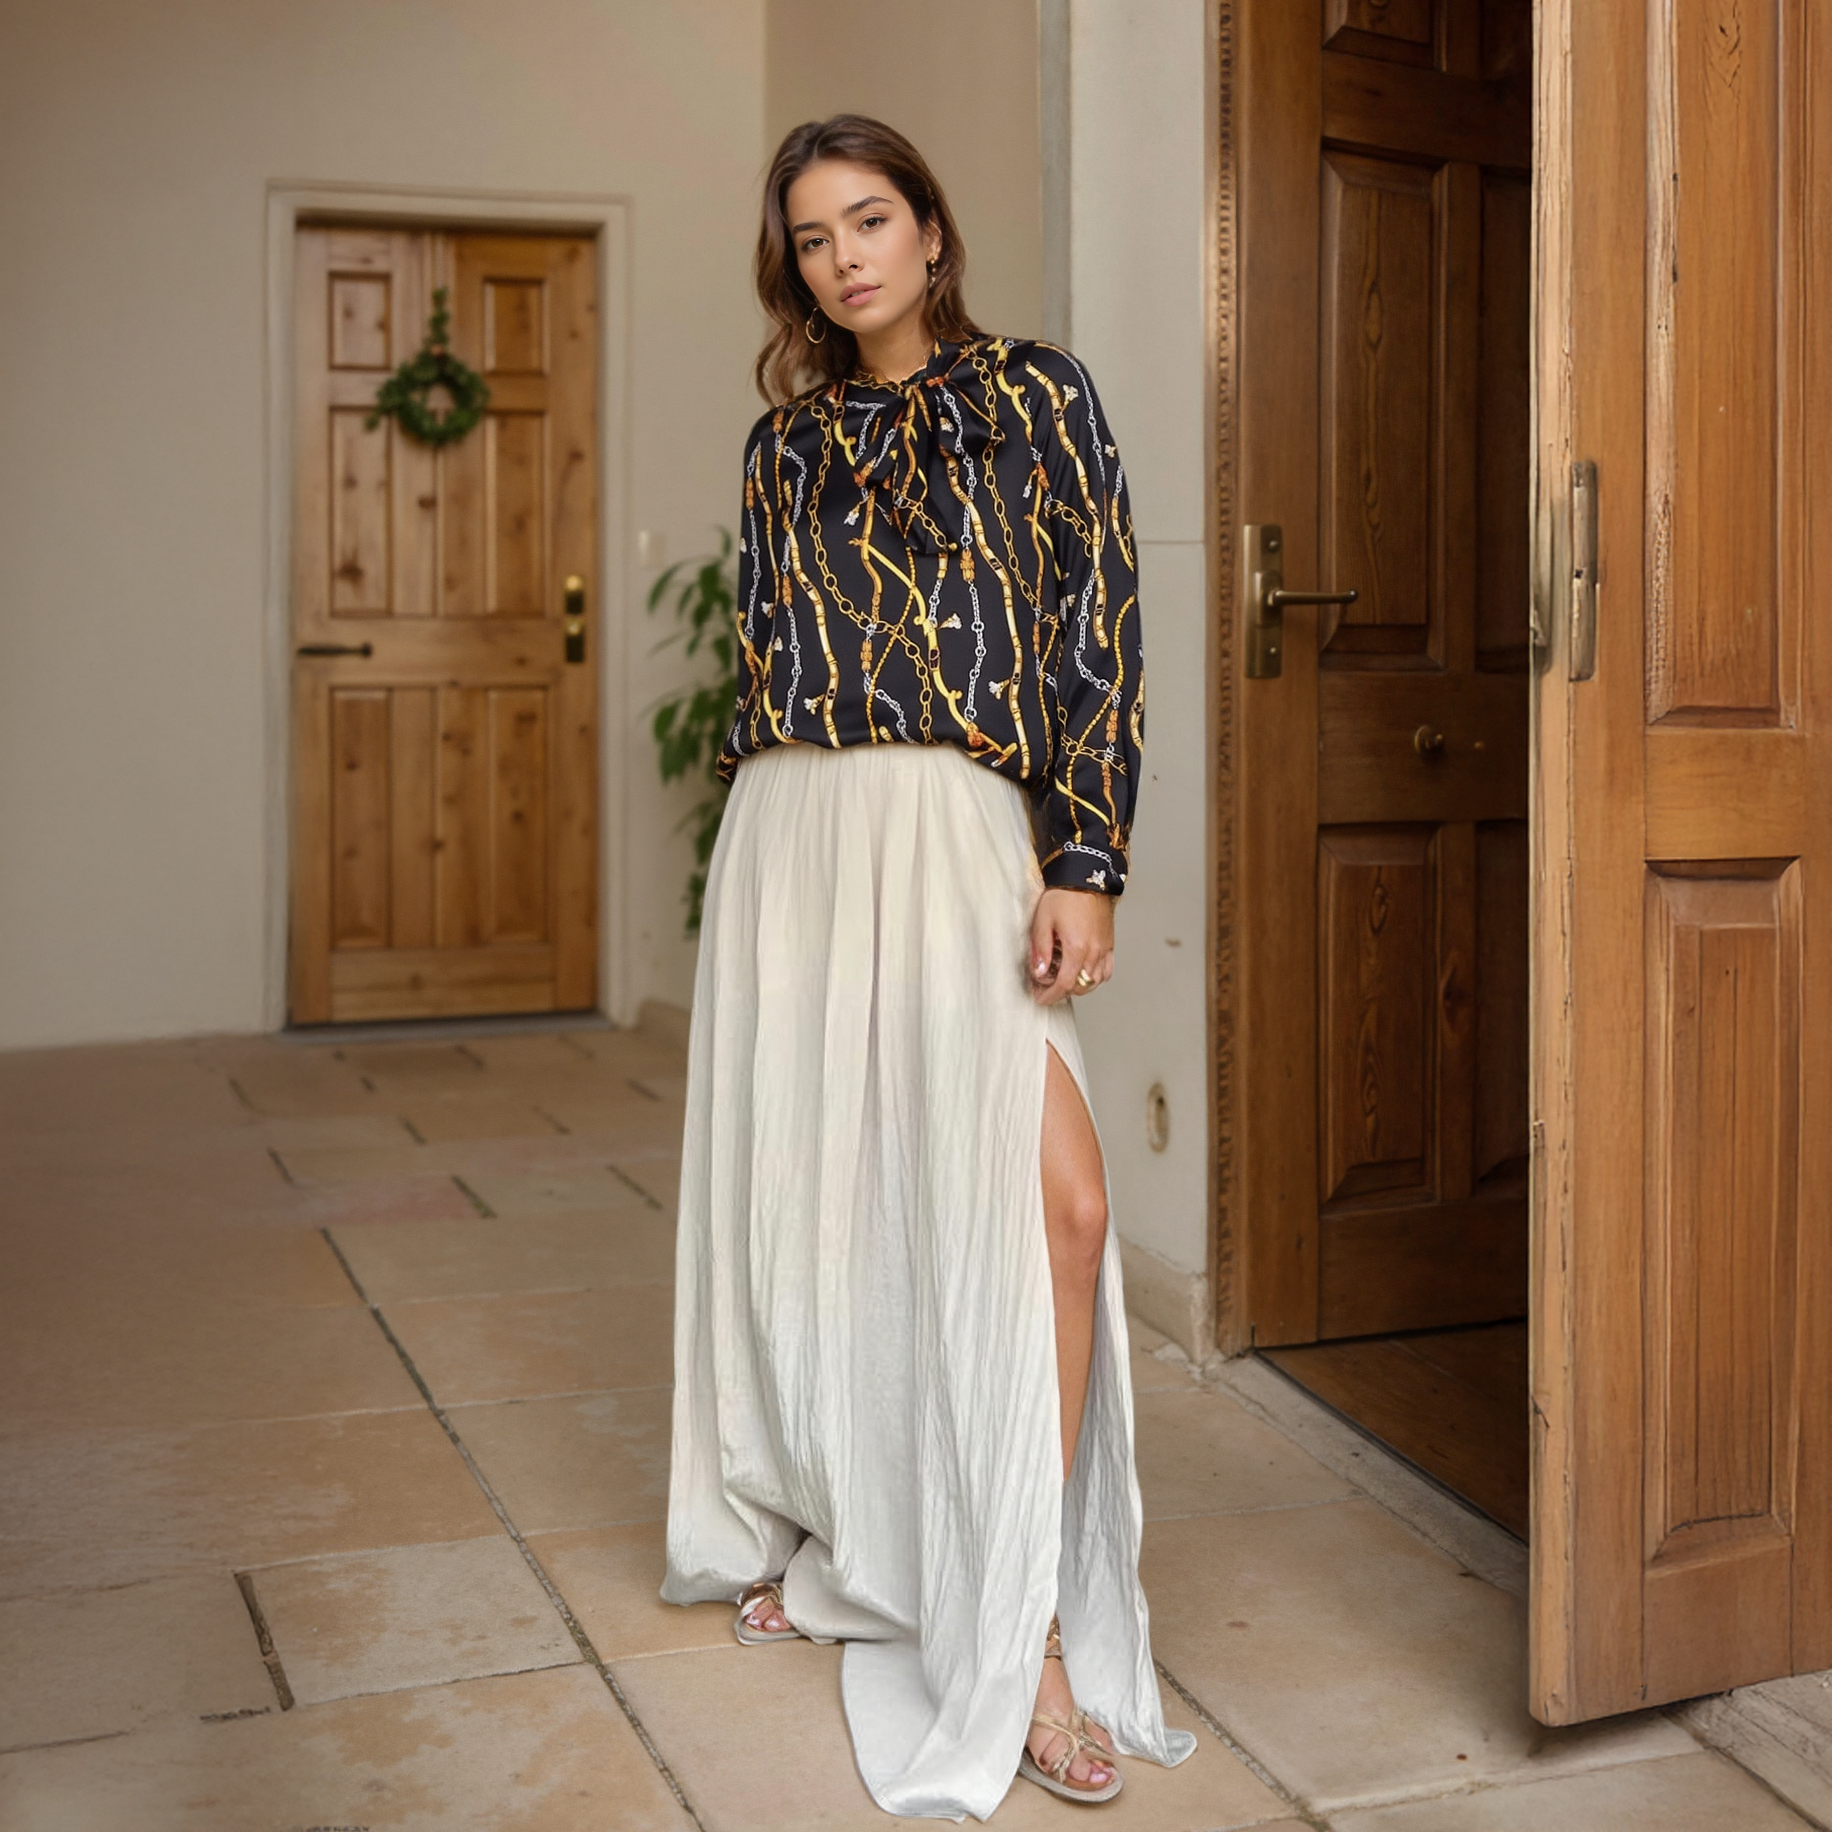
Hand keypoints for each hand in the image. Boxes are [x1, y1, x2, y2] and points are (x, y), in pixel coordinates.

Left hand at [1029, 888, 1115, 1005]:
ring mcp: (1105, 948)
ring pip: (1094, 981)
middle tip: (1046, 985)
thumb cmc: (1064, 895)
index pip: (1064, 984)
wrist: (1085, 876)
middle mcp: (1094, 951)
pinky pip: (1107, 970)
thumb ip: (1041, 950)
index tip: (1040, 998)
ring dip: (1078, 985)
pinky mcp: (1110, 942)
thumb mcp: (1043, 921)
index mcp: (1076, 948)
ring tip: (1063, 978)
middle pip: (1080, 986)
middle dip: (1061, 991)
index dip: (1050, 995)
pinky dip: (1095, 977)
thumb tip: (1039, 973)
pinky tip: (1083, 971)